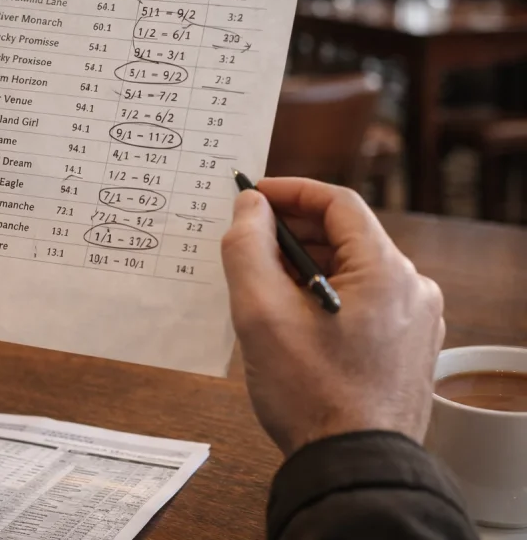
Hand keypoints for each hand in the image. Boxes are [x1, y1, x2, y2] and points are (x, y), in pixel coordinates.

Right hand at [221, 179, 444, 455]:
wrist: (352, 467)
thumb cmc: (312, 396)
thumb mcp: (261, 313)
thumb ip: (247, 248)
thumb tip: (249, 207)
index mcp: (387, 273)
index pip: (338, 204)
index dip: (290, 191)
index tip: (252, 195)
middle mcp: (412, 290)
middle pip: (345, 237)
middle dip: (291, 233)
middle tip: (245, 241)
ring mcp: (414, 322)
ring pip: (351, 271)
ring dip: (304, 267)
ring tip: (260, 283)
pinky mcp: (406, 347)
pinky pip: (361, 301)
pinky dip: (323, 295)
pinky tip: (288, 316)